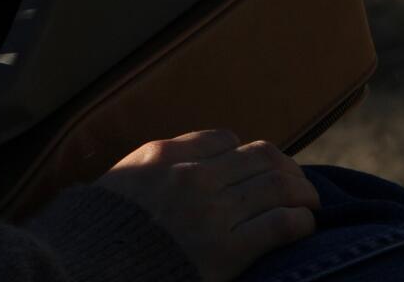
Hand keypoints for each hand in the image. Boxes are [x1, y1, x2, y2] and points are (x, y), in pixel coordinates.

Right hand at [97, 130, 318, 281]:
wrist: (94, 265)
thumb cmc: (104, 229)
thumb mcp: (122, 180)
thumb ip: (156, 166)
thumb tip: (189, 162)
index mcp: (163, 154)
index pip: (225, 139)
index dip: (245, 153)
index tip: (252, 170)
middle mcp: (191, 175)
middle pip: (261, 156)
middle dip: (285, 168)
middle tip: (295, 184)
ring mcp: (211, 211)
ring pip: (279, 185)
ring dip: (303, 192)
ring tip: (309, 204)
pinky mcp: (228, 249)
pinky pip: (281, 224)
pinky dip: (301, 221)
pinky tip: (303, 226)